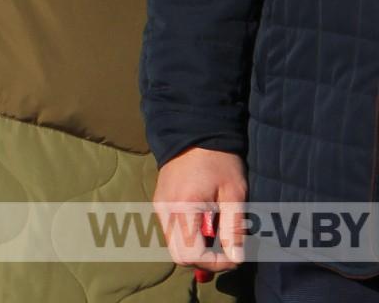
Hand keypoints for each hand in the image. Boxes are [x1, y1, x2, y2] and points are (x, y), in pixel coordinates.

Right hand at [155, 146, 246, 273]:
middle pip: (179, 256)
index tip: (236, 257)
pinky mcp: (160, 203)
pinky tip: (207, 223)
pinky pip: (172, 232)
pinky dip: (190, 238)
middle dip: (206, 261)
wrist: (194, 132)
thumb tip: (237, 258)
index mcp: (183, 208)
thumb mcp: (234, 193)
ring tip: (219, 235)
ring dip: (198, 250)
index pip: (192, 255)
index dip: (216, 264)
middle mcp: (165, 211)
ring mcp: (159, 207)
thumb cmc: (219, 161)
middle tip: (228, 251)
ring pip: (175, 245)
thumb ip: (234, 228)